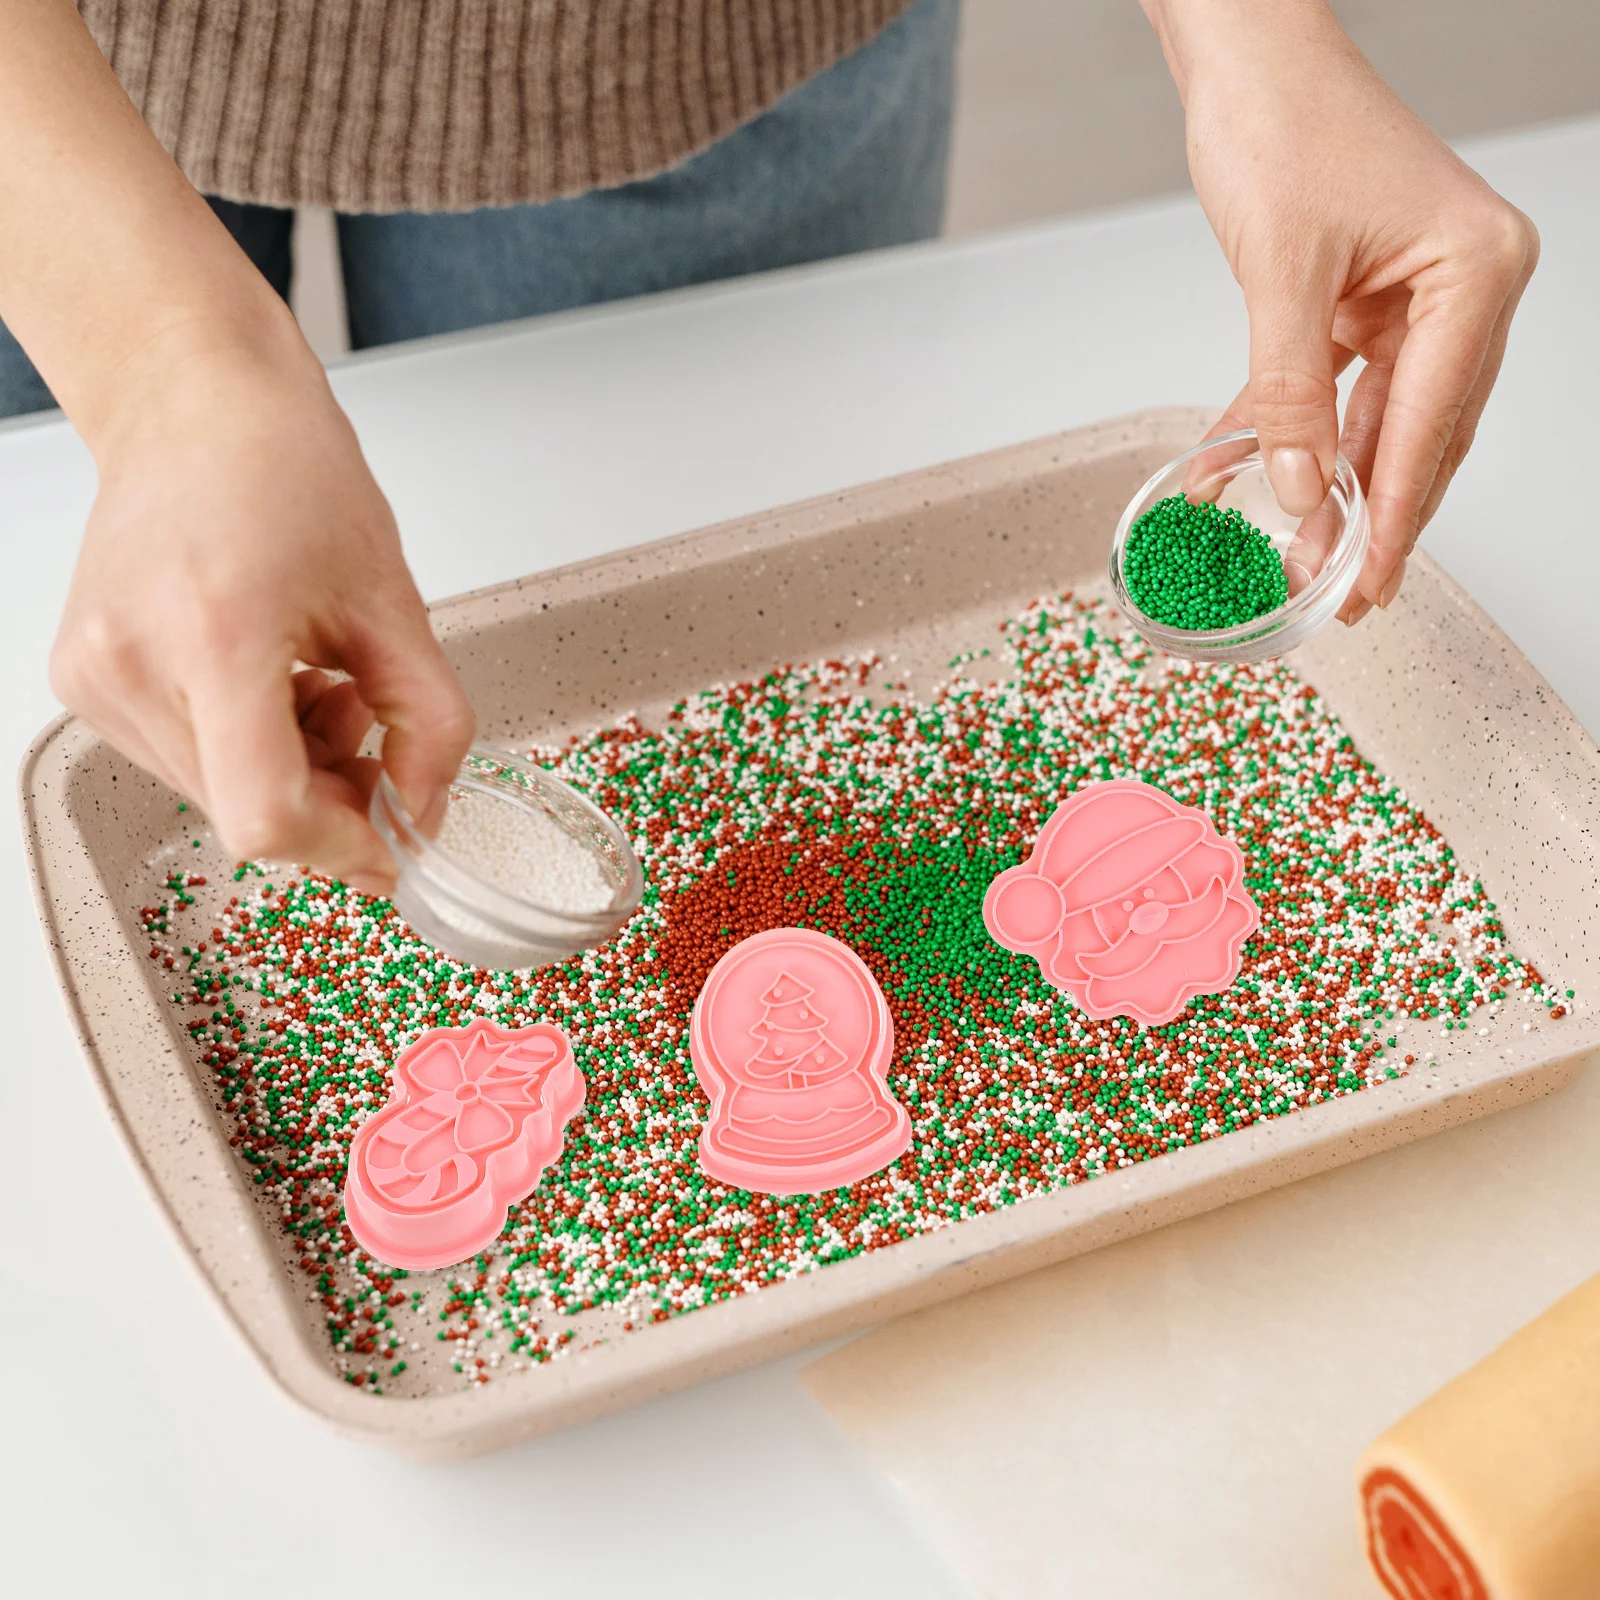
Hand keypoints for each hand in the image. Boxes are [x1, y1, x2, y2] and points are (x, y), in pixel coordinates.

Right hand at [50, 334, 474, 894]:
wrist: (195, 407)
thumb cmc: (287, 474)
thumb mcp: (395, 603)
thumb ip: (429, 725)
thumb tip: (422, 815)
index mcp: (215, 638)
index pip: (265, 816)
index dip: (343, 847)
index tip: (392, 842)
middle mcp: (134, 666)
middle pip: (247, 816)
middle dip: (332, 802)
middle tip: (375, 740)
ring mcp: (96, 679)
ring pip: (219, 798)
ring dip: (291, 771)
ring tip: (320, 685)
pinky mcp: (83, 681)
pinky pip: (183, 762)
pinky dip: (246, 746)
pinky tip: (273, 682)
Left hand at [1146, 0, 1538, 618]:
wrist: (1249, 58)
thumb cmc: (1283, 125)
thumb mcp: (1281, 273)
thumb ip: (1287, 391)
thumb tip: (1297, 491)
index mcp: (1476, 272)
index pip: (1432, 423)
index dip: (1394, 515)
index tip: (1366, 584)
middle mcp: (1462, 288)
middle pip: (1418, 434)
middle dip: (1371, 518)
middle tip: (1338, 596)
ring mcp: (1415, 297)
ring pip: (1375, 422)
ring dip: (1330, 487)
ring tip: (1298, 560)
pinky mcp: (1363, 301)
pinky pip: (1330, 389)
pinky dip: (1286, 431)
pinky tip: (1240, 475)